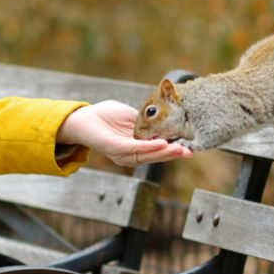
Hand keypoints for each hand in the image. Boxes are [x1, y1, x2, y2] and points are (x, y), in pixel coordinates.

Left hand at [58, 100, 192, 167]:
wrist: (84, 117)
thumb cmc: (106, 116)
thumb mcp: (133, 117)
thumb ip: (147, 121)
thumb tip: (165, 120)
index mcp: (136, 147)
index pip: (157, 151)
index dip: (173, 150)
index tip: (189, 148)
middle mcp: (130, 155)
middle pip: (155, 156)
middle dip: (173, 154)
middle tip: (189, 152)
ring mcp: (122, 153)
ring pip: (147, 155)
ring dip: (165, 152)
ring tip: (179, 149)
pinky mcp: (115, 148)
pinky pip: (135, 149)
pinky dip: (149, 147)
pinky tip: (161, 144)